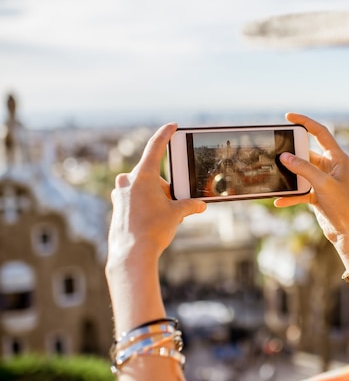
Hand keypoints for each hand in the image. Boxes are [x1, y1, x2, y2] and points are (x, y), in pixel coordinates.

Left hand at [107, 123, 205, 265]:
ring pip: (145, 189)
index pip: (155, 147)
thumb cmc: (153, 231)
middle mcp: (127, 181)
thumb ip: (190, 205)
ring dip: (157, 199)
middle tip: (175, 206)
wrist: (131, 254)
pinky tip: (151, 223)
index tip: (172, 126)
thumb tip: (200, 205)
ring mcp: (120, 194)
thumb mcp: (176, 214)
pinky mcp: (117, 206)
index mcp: (143, 176)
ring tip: (163, 219)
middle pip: (154, 176)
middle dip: (167, 190)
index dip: (165, 134)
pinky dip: (147, 206)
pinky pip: (136, 199)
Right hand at [275, 113, 348, 266]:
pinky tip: (280, 200)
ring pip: (301, 172)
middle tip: (276, 149)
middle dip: (292, 152)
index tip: (288, 117)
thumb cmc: (344, 205)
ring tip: (275, 173)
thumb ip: (303, 168)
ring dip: (289, 175)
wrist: (348, 232)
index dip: (305, 122)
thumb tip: (284, 157)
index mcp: (337, 158)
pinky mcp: (316, 195)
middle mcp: (330, 167)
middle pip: (307, 152)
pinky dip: (290, 195)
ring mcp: (323, 181)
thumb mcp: (323, 184)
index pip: (320, 133)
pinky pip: (299, 191)